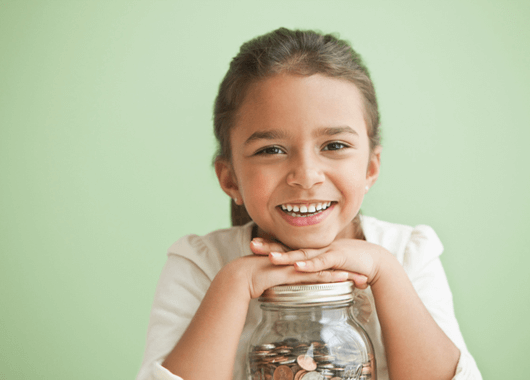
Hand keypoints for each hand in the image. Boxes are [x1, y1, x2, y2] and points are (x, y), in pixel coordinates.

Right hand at [225, 246, 350, 299]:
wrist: (238, 277)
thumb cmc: (251, 281)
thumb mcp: (272, 282)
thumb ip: (281, 285)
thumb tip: (287, 294)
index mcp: (295, 263)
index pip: (319, 266)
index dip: (335, 269)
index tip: (350, 275)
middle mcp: (297, 261)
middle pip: (326, 265)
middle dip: (345, 269)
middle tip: (362, 275)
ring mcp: (294, 265)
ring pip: (324, 269)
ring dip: (343, 273)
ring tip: (360, 278)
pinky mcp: (291, 272)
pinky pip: (313, 274)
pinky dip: (329, 276)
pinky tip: (342, 279)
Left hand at [250, 238, 390, 288]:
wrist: (373, 262)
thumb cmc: (348, 264)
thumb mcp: (325, 269)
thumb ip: (311, 272)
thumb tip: (294, 279)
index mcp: (311, 251)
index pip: (286, 248)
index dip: (270, 246)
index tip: (251, 246)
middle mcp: (315, 249)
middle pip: (289, 248)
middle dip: (270, 247)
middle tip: (252, 245)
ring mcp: (325, 252)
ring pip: (302, 254)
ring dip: (286, 256)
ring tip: (270, 257)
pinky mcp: (337, 258)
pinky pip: (321, 262)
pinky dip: (309, 265)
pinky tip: (298, 267)